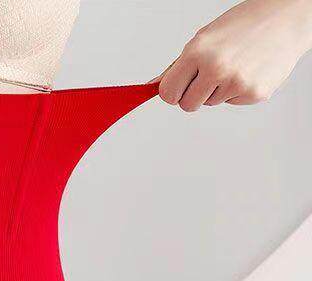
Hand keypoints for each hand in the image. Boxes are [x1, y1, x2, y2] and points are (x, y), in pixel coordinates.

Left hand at [154, 0, 311, 110]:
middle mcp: (215, 68)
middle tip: (209, 75)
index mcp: (198, 52)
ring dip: (217, 90)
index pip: (167, 93)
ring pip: (210, 103)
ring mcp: (236, 82)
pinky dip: (237, 91)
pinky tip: (249, 70)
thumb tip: (152, 86)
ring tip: (235, 65)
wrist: (287, 17)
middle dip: (193, 95)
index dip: (173, 92)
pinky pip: (231, 102)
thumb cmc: (243, 25)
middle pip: (187, 105)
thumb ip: (177, 66)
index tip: (180, 87)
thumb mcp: (204, 38)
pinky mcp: (253, 94)